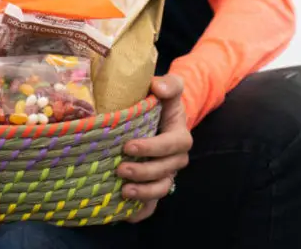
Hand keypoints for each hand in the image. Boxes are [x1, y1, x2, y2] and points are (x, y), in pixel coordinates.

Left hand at [119, 74, 191, 223]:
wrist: (163, 116)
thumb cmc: (163, 102)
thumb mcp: (170, 89)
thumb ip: (169, 84)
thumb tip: (158, 87)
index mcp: (180, 136)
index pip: (170, 145)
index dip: (152, 148)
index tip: (129, 146)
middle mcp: (176, 159)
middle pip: (164, 171)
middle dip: (143, 172)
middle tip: (120, 169)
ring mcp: (168, 174)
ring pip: (161, 189)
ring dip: (143, 193)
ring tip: (123, 190)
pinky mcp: (156, 184)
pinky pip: (153, 204)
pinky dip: (142, 211)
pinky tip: (127, 215)